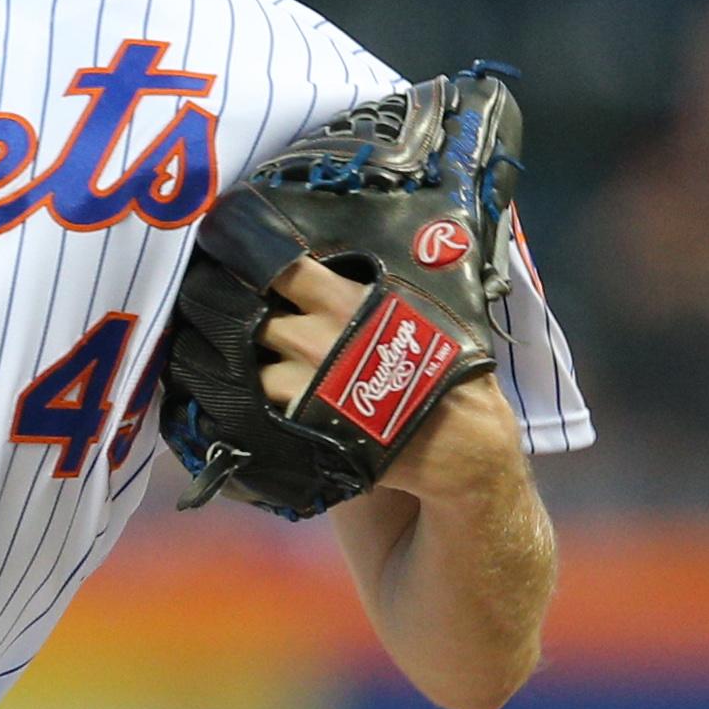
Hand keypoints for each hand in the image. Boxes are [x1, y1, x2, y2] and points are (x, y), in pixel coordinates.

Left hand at [260, 256, 526, 503]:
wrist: (460, 438)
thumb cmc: (444, 369)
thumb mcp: (411, 312)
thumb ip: (364, 294)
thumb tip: (330, 273)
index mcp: (345, 302)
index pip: (283, 270)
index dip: (260, 270)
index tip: (249, 272)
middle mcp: (315, 339)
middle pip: (258, 320)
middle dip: (254, 322)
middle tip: (256, 327)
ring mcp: (302, 385)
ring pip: (251, 368)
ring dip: (253, 369)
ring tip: (259, 372)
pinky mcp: (299, 426)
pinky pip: (261, 408)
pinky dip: (260, 403)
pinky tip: (263, 403)